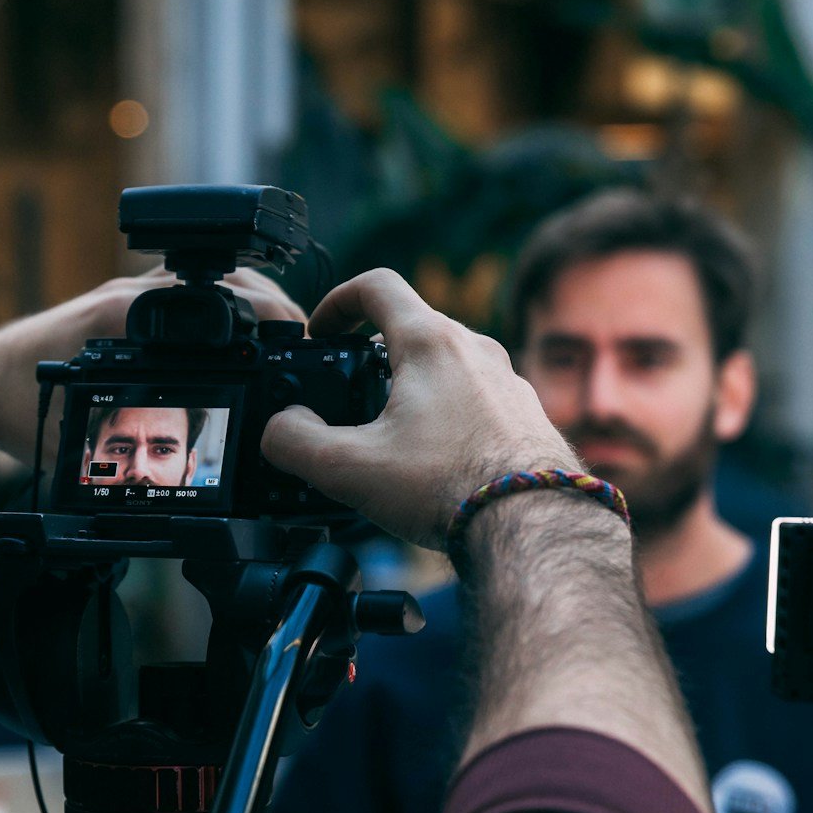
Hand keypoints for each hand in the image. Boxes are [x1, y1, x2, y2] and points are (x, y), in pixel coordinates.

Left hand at [0, 266, 304, 470]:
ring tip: (283, 337)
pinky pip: (183, 297)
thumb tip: (166, 489)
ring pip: (207, 283)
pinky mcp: (122, 306)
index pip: (215, 299)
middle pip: (223, 281)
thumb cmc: (12, 406)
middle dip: (270, 306)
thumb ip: (118, 460)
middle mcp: (129, 296)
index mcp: (125, 318)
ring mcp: (127, 296)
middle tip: (304, 340)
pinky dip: (219, 309)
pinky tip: (239, 338)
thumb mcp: (70, 444)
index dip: (266, 314)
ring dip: (247, 301)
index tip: (298, 336)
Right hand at [261, 269, 581, 548]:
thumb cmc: (450, 489)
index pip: (375, 286)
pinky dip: (446, 414)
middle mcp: (475, 349)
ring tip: (392, 435)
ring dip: (411, 387)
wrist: (532, 526)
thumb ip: (295, 443)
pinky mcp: (525, 414)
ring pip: (446, 365)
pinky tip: (436, 460)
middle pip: (411, 328)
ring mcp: (506, 380)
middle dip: (371, 356)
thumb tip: (279, 429)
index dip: (336, 302)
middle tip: (348, 394)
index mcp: (430, 342)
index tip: (321, 332)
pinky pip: (475, 398)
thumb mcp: (348, 468)